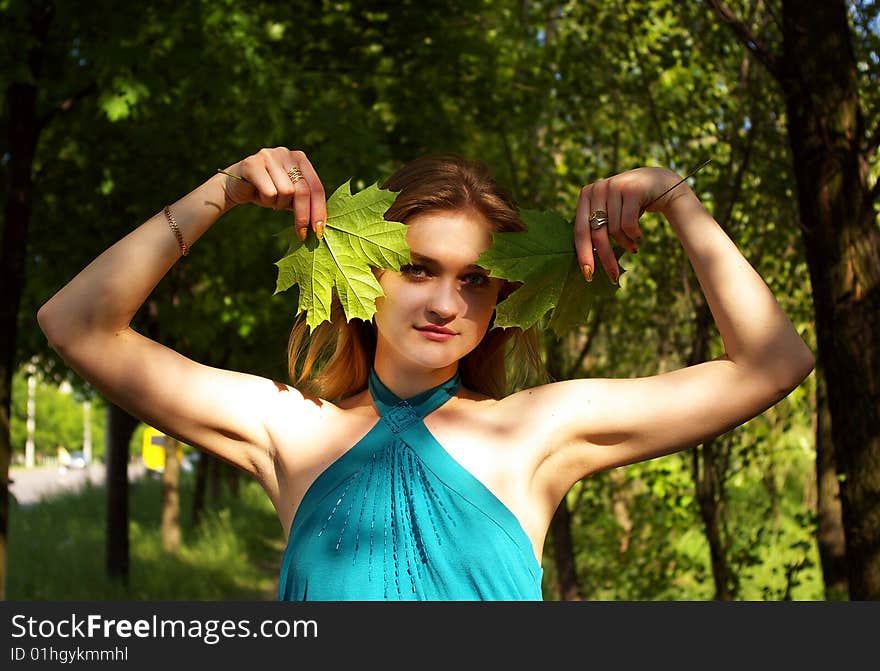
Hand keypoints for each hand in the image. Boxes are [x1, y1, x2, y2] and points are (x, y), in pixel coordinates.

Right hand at [219, 147, 326, 240]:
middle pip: (303, 190)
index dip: (319, 210)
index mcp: (300, 159)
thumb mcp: (289, 197)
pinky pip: (269, 191)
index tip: (319, 230)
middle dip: (303, 216)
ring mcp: (269, 156)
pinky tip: (258, 195)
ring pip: (286, 191)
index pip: (316, 187)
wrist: (235, 186)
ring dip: (278, 204)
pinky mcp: (253, 163)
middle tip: (302, 234)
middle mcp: (286, 153)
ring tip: (270, 200)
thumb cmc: (266, 192)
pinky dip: (266, 200)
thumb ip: (304, 203)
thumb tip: (320, 226)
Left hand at [574, 167, 685, 283]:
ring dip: (626, 244)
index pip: (580, 230)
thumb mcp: (610, 213)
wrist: (659, 184)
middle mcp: (597, 188)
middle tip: (613, 276)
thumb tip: (586, 265)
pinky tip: (638, 235)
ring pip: (615, 230)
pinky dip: (634, 234)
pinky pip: (628, 224)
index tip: (588, 274)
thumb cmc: (630, 205)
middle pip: (597, 233)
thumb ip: (596, 228)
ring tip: (633, 246)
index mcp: (585, 195)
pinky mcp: (631, 189)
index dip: (583, 254)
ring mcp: (614, 186)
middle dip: (605, 258)